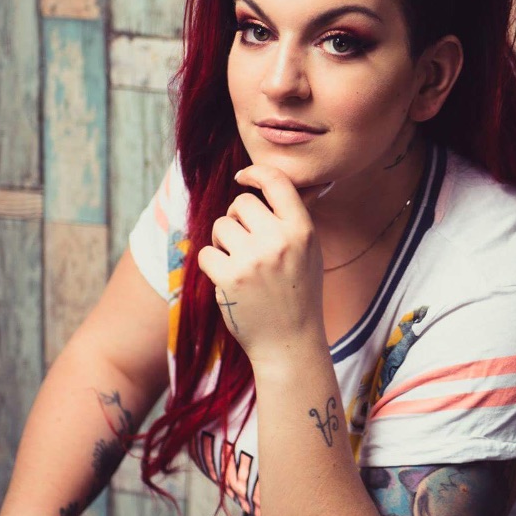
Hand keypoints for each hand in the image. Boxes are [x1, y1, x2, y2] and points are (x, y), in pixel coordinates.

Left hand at [197, 163, 325, 365]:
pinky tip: (229, 281)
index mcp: (302, 230)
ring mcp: (253, 259)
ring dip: (222, 242)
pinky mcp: (229, 278)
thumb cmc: (298, 293)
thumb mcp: (310, 252)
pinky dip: (212, 265)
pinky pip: (205, 253)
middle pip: (240, 204)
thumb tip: (274, 181)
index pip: (276, 182)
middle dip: (236, 219)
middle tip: (244, 243)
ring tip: (239, 264)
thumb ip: (292, 219)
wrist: (289, 342)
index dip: (255, 173)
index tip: (243, 178)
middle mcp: (279, 241)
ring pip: (220, 227)